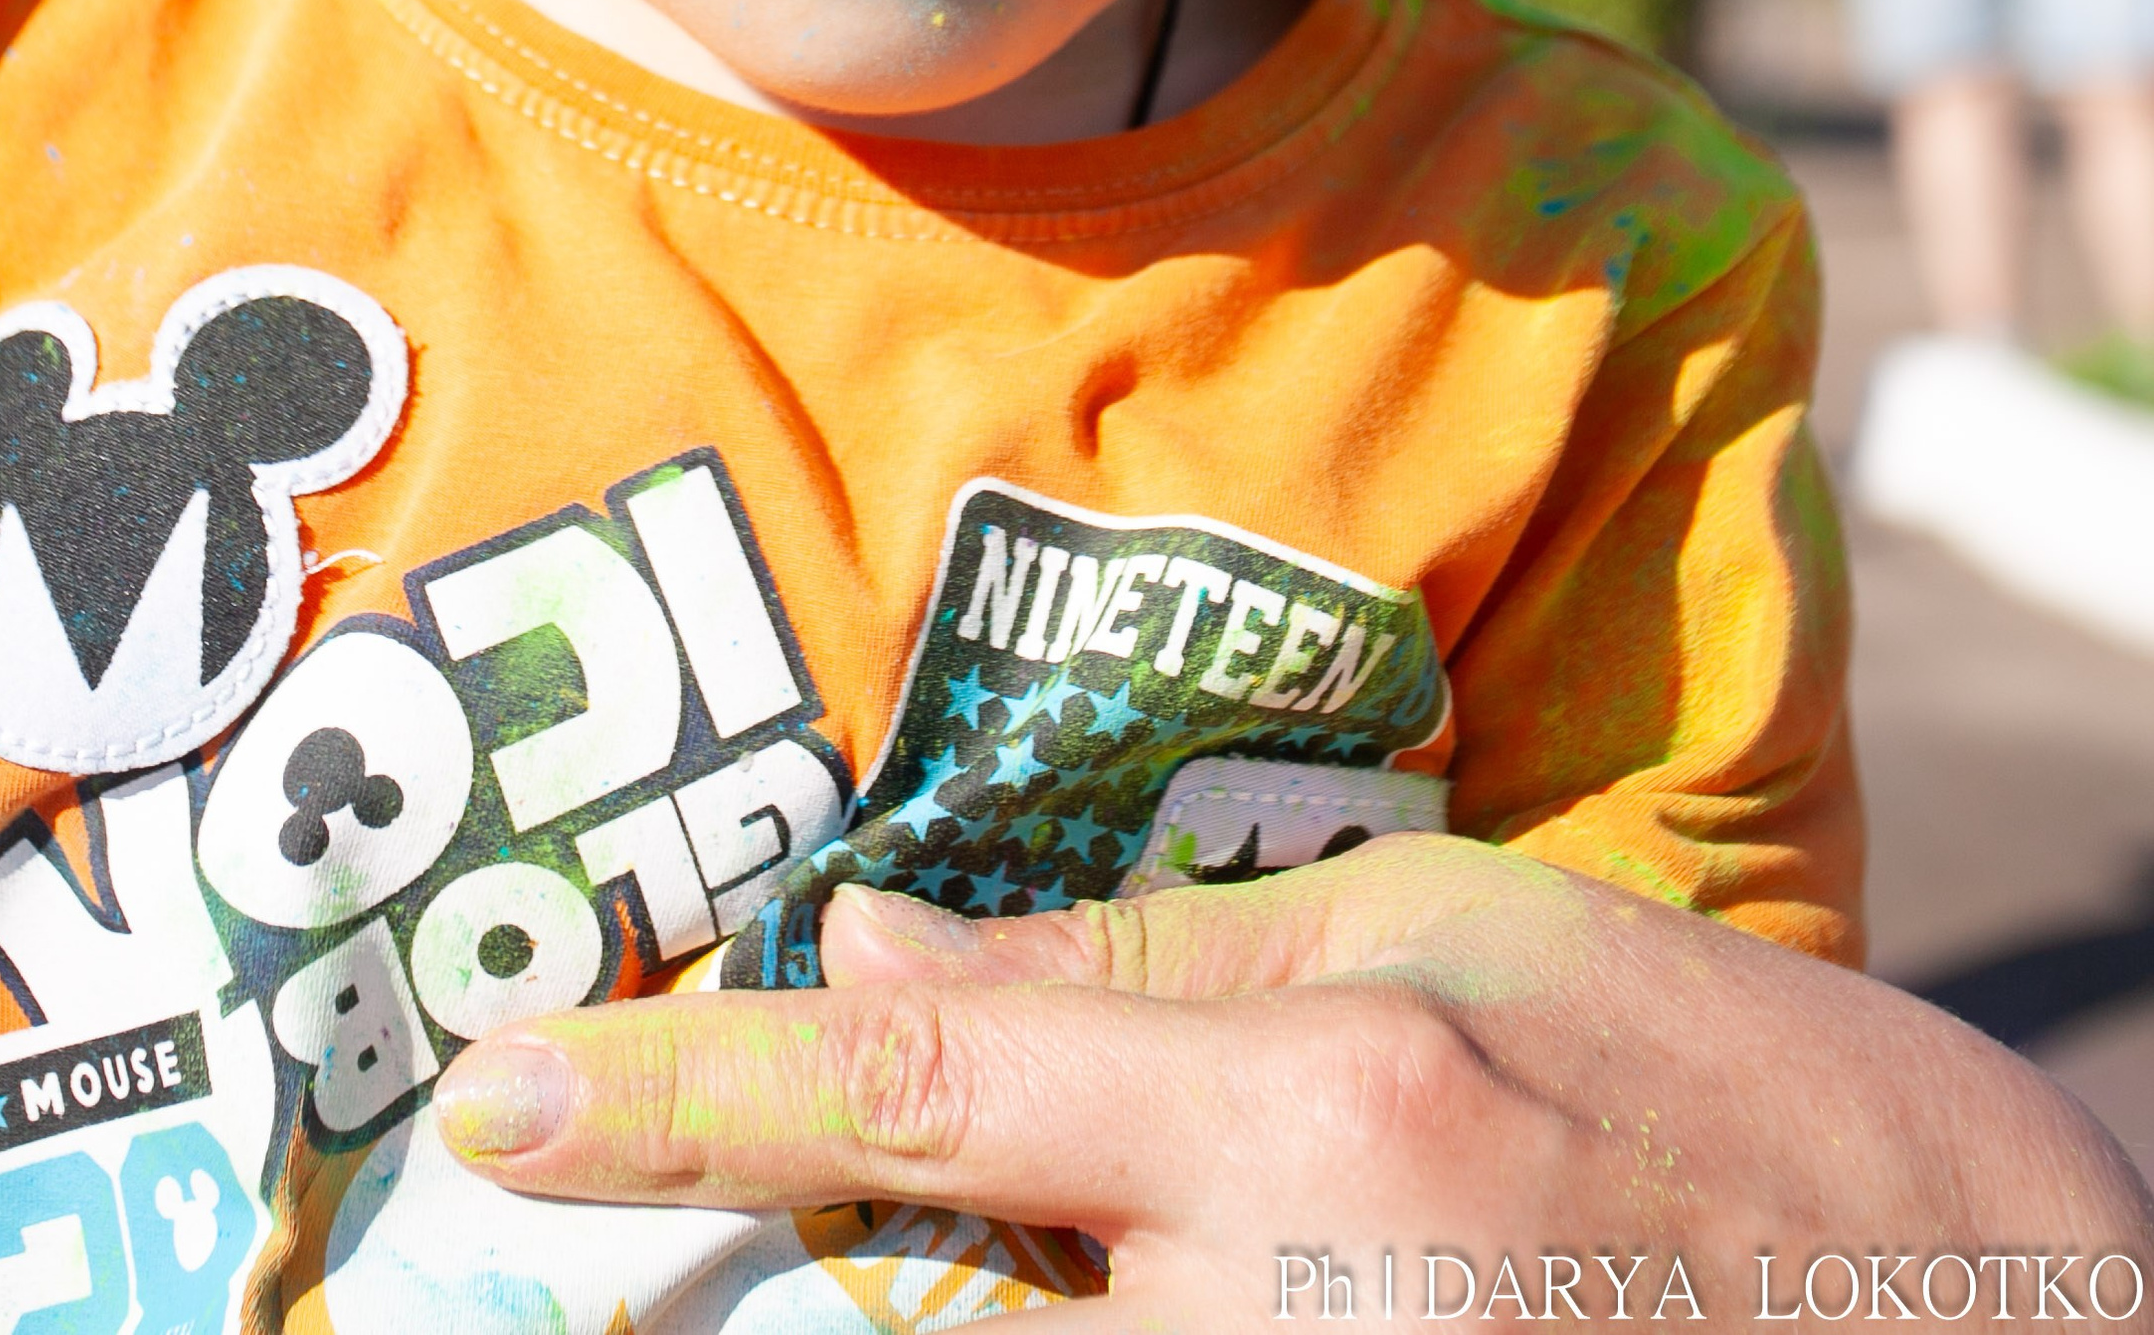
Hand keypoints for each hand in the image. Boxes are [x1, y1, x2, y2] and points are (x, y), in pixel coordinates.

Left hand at [433, 840, 2149, 1323]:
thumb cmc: (1735, 1107)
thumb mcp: (1460, 935)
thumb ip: (1152, 970)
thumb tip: (878, 962)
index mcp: (1327, 1120)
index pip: (922, 1101)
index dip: (681, 1100)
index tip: (496, 1104)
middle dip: (771, 1285)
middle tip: (647, 1182)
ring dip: (955, 1307)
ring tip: (1072, 1213)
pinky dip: (1062, 1333)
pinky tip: (1115, 1270)